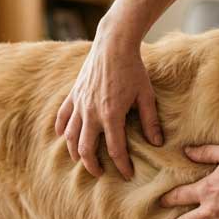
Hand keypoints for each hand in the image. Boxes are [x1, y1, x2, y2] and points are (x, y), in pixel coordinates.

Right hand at [55, 34, 162, 179]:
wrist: (113, 44)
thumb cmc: (133, 69)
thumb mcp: (146, 95)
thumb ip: (150, 121)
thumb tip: (157, 143)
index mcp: (112, 115)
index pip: (115, 150)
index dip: (122, 166)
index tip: (127, 174)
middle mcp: (92, 113)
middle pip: (86, 149)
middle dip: (92, 165)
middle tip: (100, 173)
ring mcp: (80, 104)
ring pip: (70, 137)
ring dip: (75, 152)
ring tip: (82, 159)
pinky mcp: (73, 95)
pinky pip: (63, 117)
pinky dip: (61, 129)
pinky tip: (63, 137)